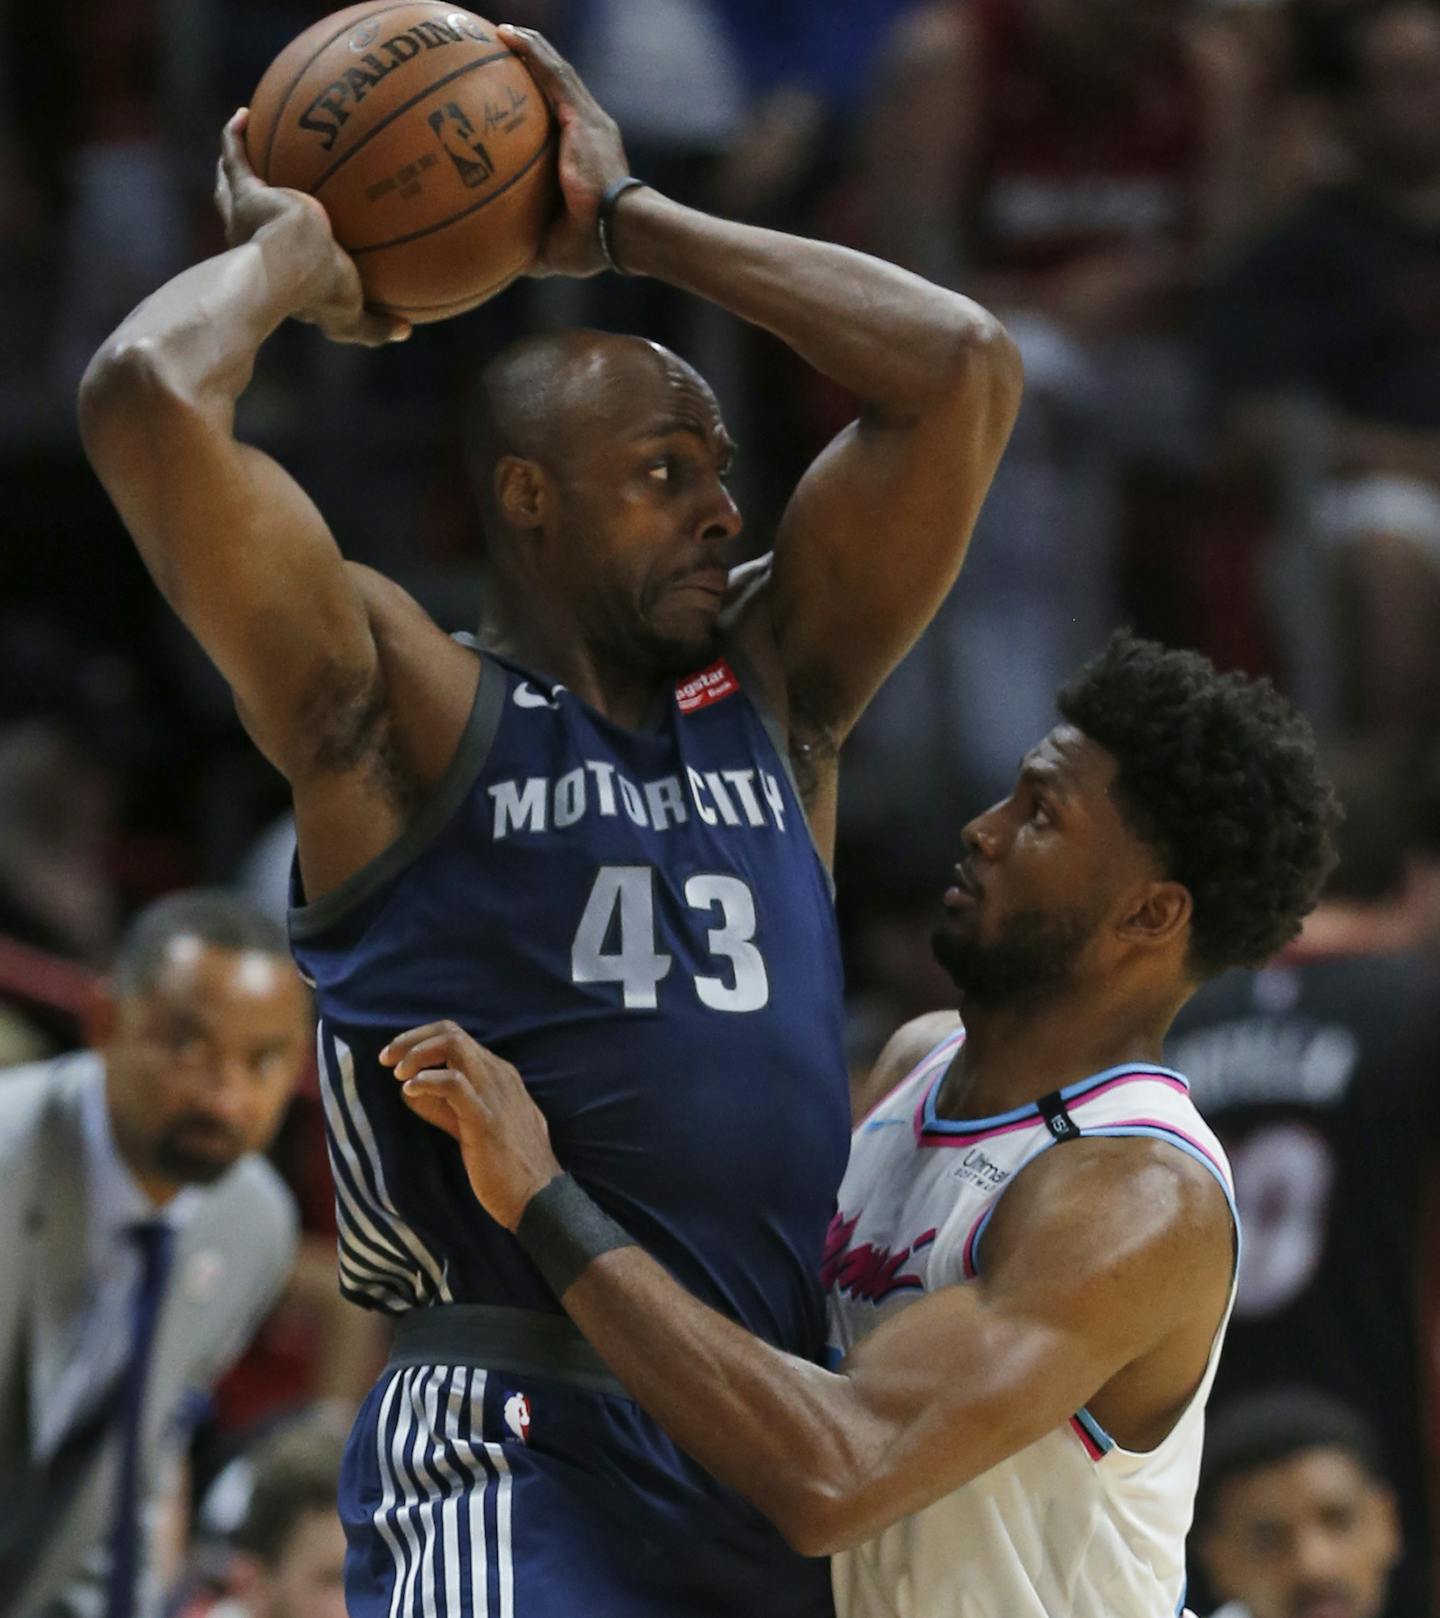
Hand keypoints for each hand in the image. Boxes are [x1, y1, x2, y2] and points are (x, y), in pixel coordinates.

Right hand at [216, 109, 408, 344]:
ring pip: (234, 183)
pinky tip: (244, 114)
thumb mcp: (353, 318)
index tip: (303, 231)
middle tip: (266, 179)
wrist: (292, 268)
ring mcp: (247, 215)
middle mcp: (255, 240)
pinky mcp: (246, 194)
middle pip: (247, 215)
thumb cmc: (322, 293)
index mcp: (279, 267)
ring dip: (238, 162)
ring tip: (246, 135)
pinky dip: (234, 137)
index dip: (287, 243)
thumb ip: (376, 325)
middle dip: (251, 199)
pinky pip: (236, 157)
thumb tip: (407, 331)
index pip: (279, 253)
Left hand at [380, 1021, 562, 1229]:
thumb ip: (446, 1108)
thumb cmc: (507, 1166)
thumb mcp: (475, 1126)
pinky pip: (454, 1084)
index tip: (395, 1056)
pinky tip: (409, 1090)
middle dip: (412, 1040)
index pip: (457, 1036)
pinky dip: (426, 1081)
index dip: (421, 1039)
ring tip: (397, 1073)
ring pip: (454, 1046)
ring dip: (416, 1054)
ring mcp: (495, 1094)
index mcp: (499, 1074)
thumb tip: (410, 1092)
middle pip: (451, 1033)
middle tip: (386, 1058)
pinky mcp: (485, 1118)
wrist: (539, 1197)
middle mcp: (499, 1075)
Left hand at [497, 26, 630, 276]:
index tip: (514, 95)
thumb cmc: (591, 245)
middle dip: (533, 64)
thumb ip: (527, 244)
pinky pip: (552, 75)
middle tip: (501, 50)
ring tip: (501, 32)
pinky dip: (531, 53)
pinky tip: (506, 35)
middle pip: (558, 86)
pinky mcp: (582, 116)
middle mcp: (591, 129)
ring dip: (530, 48)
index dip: (539, 101)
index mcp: (586, 155)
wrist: (619, 231)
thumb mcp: (552, 247)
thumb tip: (498, 258)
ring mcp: (589, 119)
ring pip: (555, 71)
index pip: (560, 119)